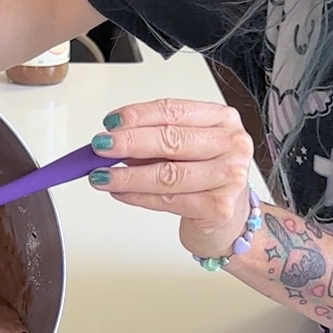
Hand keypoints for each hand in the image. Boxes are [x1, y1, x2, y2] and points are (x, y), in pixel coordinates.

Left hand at [89, 99, 254, 258]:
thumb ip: (154, 142)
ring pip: (167, 174)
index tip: (111, 123)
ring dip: (127, 176)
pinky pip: (168, 200)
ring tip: (101, 176)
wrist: (230, 222)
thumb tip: (112, 141)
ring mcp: (228, 177)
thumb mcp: (185, 151)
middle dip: (129, 143)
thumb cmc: (206, 181)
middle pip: (172, 140)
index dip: (138, 116)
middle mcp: (232, 144)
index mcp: (223, 120)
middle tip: (100, 146)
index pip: (174, 111)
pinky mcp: (219, 208)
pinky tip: (120, 193)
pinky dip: (137, 196)